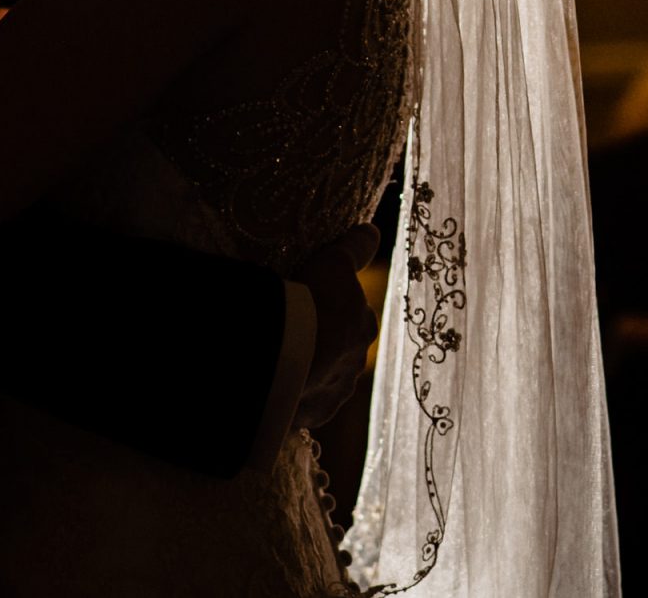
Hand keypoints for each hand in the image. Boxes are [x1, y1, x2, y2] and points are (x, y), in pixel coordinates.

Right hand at [291, 224, 380, 429]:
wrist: (290, 352)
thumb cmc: (314, 301)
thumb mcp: (334, 262)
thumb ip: (354, 248)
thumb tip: (372, 231)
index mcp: (363, 328)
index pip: (354, 319)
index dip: (336, 314)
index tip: (318, 310)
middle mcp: (356, 364)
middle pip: (341, 353)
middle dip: (324, 348)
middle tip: (296, 337)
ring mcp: (335, 393)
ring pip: (323, 382)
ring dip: (309, 375)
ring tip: (281, 364)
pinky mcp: (312, 416)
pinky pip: (303, 407)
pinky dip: (292, 399)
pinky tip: (275, 388)